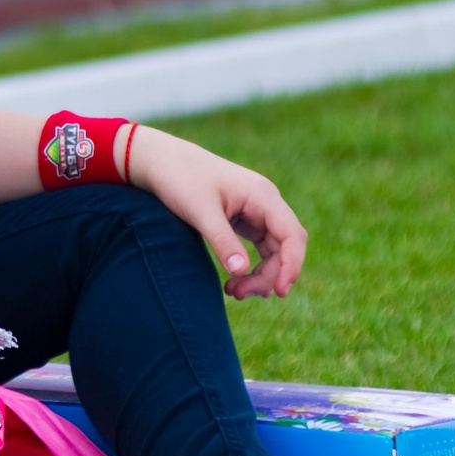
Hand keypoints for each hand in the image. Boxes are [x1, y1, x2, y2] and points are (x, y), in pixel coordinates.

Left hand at [125, 127, 308, 298]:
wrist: (162, 161)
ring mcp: (257, 212)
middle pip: (285, 248)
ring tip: (233, 292)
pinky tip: (235, 281)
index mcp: (262, 196)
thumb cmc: (180, 179)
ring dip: (261, 275)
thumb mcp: (199, 211)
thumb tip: (241, 271)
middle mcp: (266, 203)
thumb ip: (222, 241)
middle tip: (239, 294)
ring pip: (274, 252)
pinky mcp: (245, 220)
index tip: (279, 291)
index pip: (292, 235)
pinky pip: (260, 249)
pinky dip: (252, 267)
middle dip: (269, 276)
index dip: (292, 265)